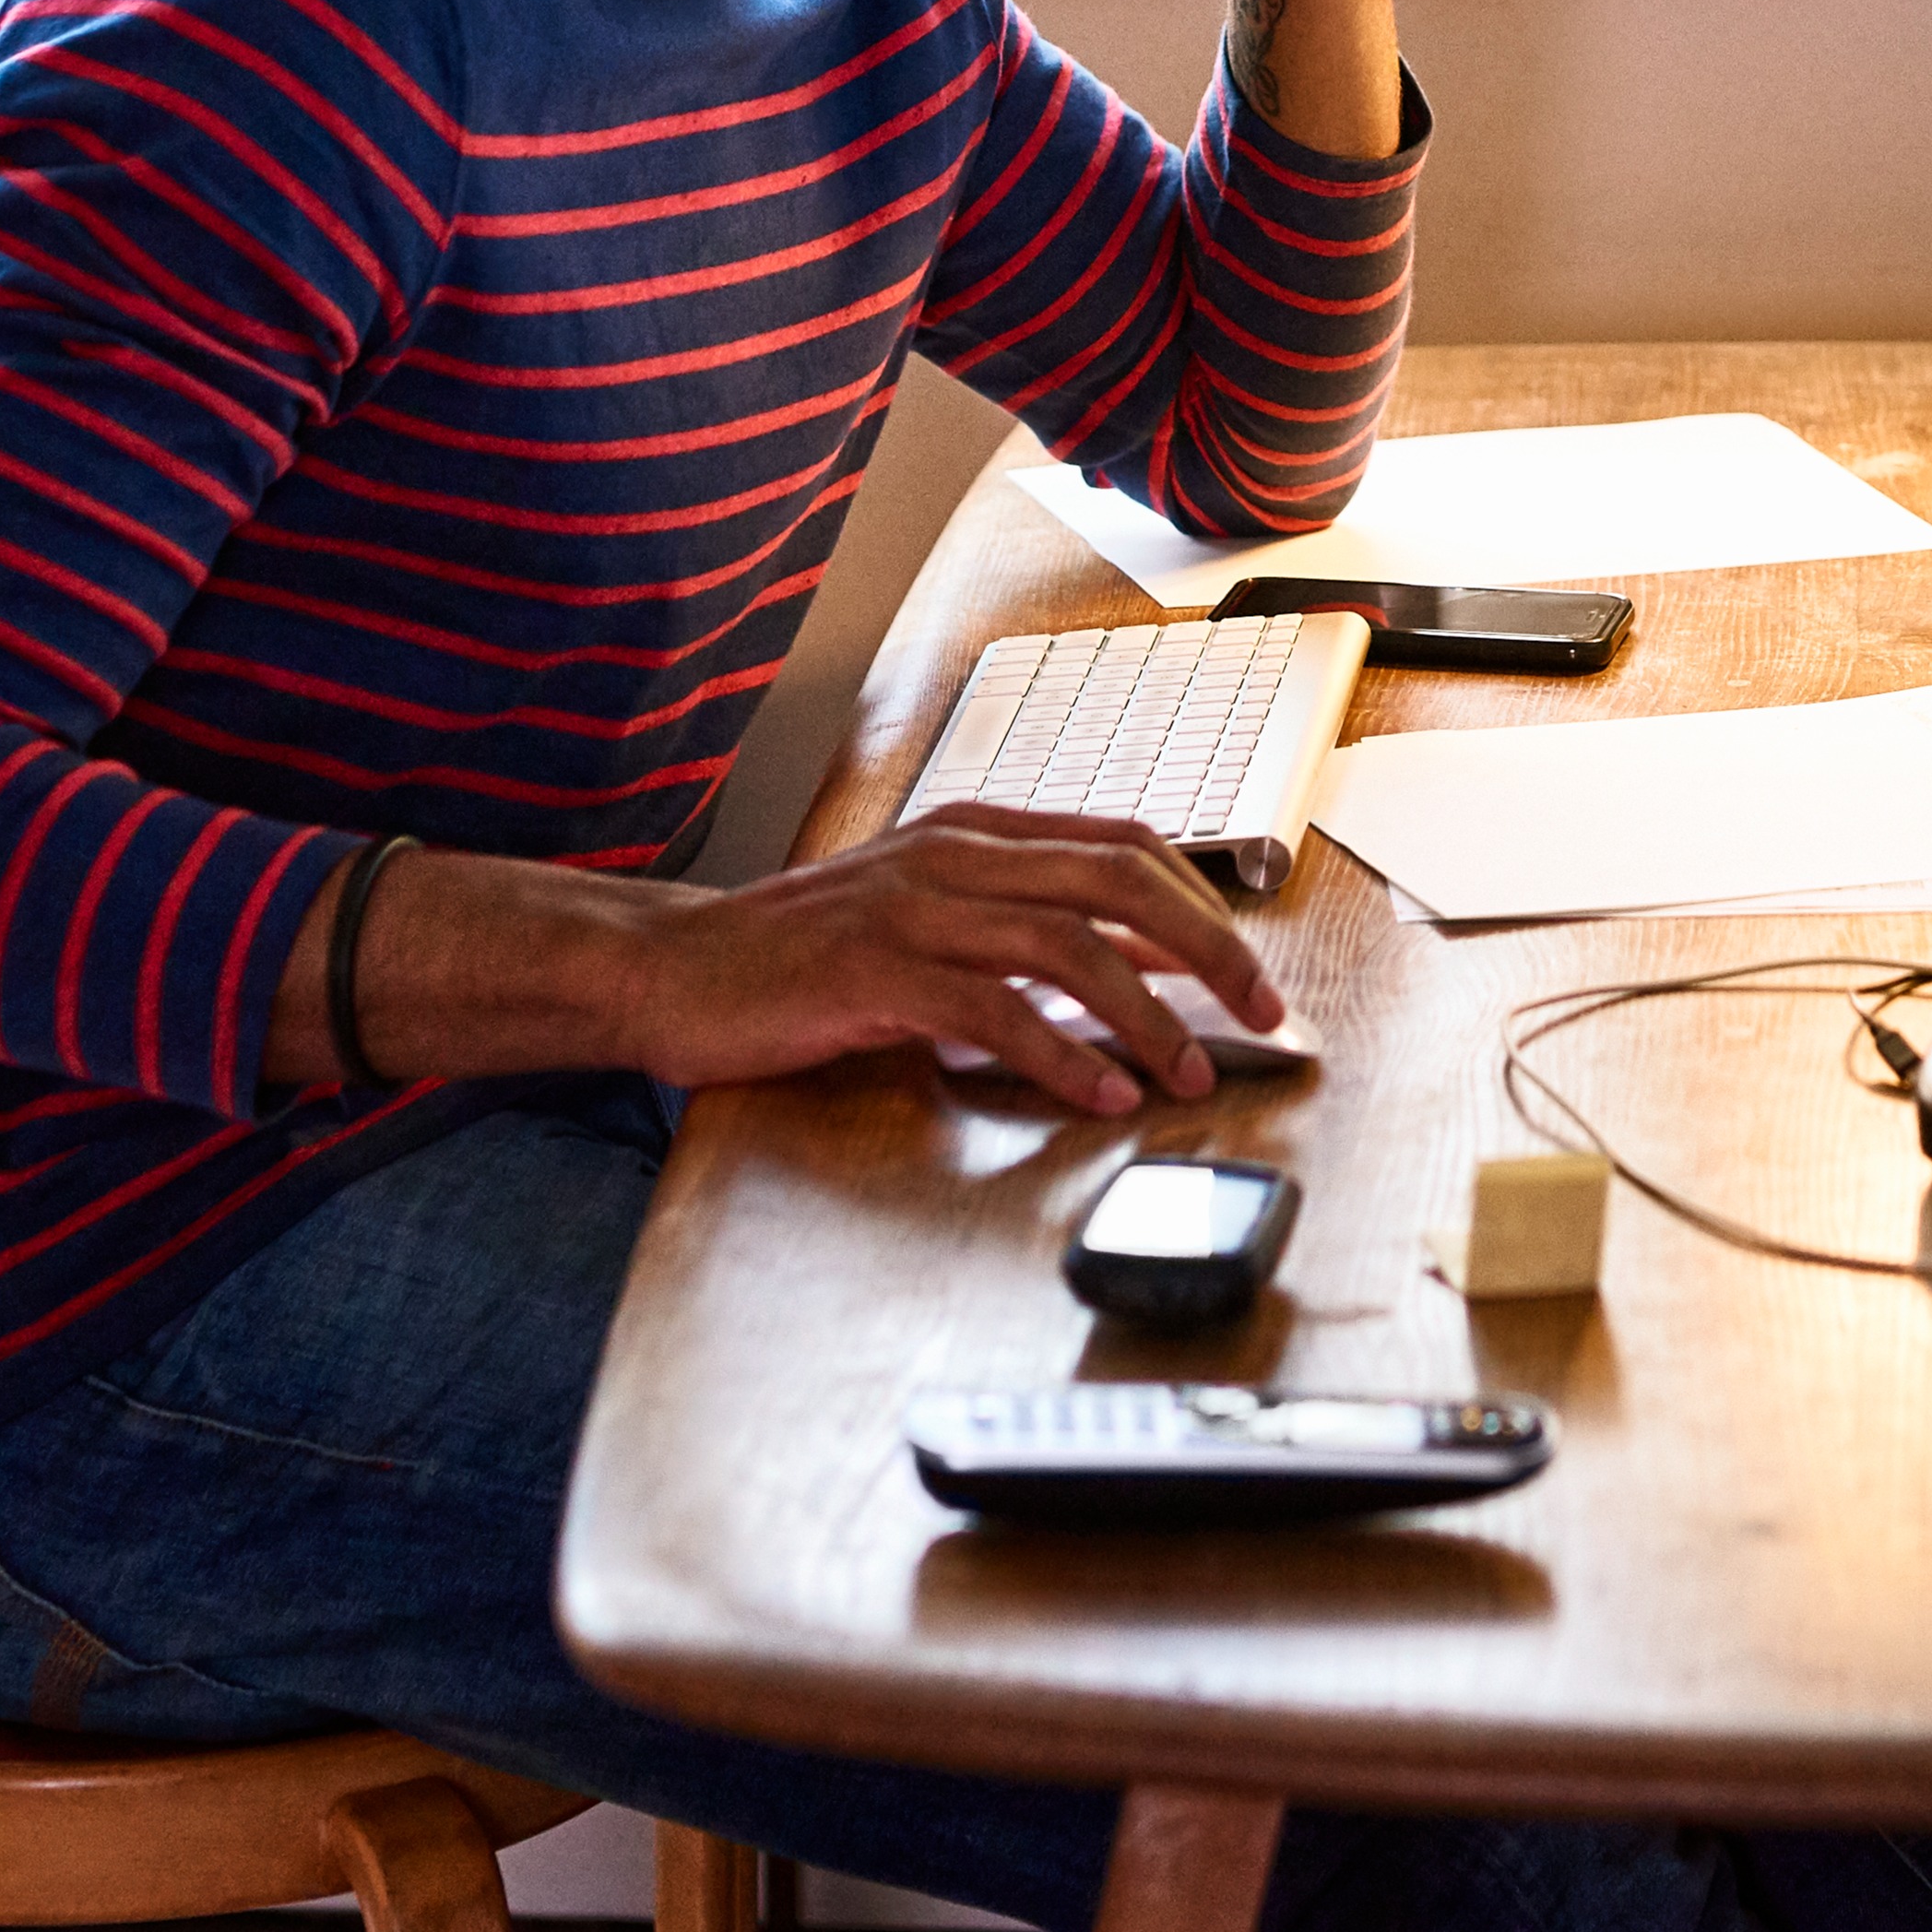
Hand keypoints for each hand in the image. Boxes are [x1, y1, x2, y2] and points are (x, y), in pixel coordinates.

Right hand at [325, 808, 1280, 1115]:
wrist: (671, 968)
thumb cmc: (796, 959)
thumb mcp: (920, 925)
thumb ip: (1011, 935)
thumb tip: (1124, 977)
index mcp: (974, 835)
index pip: (1125, 846)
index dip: (1204, 904)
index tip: (1252, 972)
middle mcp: (954, 855)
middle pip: (1122, 882)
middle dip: (1210, 950)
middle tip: (1261, 1016)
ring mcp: (913, 908)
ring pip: (1070, 946)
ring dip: (1148, 1017)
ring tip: (1189, 1075)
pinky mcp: (875, 970)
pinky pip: (994, 1010)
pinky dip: (1062, 1056)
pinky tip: (1098, 1095)